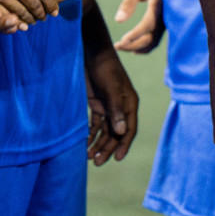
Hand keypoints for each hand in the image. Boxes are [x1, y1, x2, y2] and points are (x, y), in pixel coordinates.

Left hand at [85, 49, 138, 164]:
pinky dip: (90, 133)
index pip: (129, 130)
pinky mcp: (96, 104)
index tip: (117, 159)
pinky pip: (95, 124)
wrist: (91, 53)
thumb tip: (121, 132)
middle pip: (115, 133)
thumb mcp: (111, 89)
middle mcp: (120, 108)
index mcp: (130, 105)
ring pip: (104, 131)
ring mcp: (108, 107)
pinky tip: (84, 143)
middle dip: (107, 148)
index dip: (123, 145)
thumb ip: (116, 110)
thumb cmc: (105, 69)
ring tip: (89, 157)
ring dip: (98, 143)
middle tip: (97, 162)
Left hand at [113, 0, 164, 53]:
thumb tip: (118, 20)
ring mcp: (167, 19)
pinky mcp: (166, 22)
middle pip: (151, 36)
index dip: (136, 35)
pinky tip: (134, 49)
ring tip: (121, 47)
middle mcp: (166, 13)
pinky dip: (147, 46)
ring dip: (139, 47)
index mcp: (159, 2)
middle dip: (134, 44)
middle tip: (117, 46)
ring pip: (155, 40)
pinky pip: (157, 38)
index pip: (148, 23)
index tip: (122, 41)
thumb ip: (128, 2)